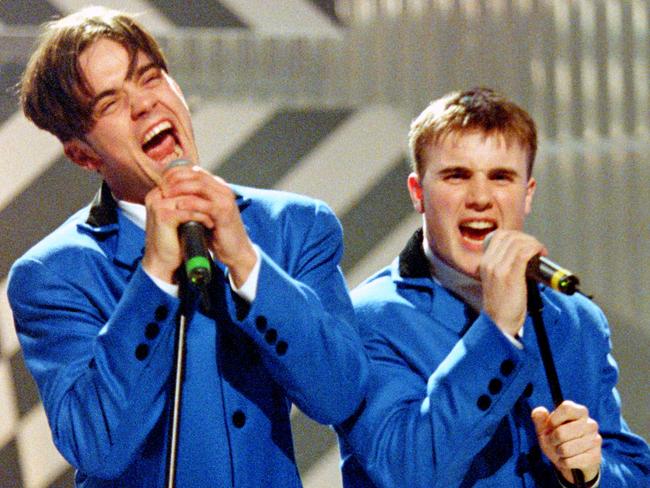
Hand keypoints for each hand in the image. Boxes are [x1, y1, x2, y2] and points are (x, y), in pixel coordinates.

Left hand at [157, 164, 256, 286]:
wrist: (235, 251)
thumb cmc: (217, 233)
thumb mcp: (204, 212)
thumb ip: (193, 200)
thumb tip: (170, 192)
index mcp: (218, 187)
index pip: (195, 171)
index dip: (176, 173)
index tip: (162, 180)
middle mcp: (223, 189)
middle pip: (196, 174)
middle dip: (176, 179)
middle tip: (162, 186)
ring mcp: (225, 200)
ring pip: (199, 185)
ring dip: (180, 188)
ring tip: (166, 195)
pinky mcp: (224, 212)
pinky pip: (204, 203)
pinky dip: (189, 203)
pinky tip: (178, 207)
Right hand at [480, 230, 545, 336]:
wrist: (499, 324)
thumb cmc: (502, 306)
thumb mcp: (497, 281)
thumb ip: (505, 267)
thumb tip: (525, 256)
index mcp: (484, 263)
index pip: (499, 236)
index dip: (517, 236)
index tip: (527, 245)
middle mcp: (489, 263)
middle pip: (510, 236)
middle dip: (527, 238)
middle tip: (537, 249)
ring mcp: (498, 268)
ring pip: (518, 242)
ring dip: (533, 243)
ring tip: (540, 253)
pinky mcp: (510, 275)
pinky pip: (524, 252)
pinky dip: (535, 249)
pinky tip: (541, 255)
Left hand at [532, 401, 601, 483]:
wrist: (571, 461)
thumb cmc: (556, 439)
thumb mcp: (545, 429)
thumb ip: (539, 419)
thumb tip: (539, 411)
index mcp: (578, 411)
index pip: (567, 408)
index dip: (554, 419)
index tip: (550, 425)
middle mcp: (590, 423)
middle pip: (561, 432)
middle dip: (552, 439)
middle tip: (554, 441)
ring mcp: (595, 440)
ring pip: (565, 449)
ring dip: (558, 452)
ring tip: (561, 450)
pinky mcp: (595, 457)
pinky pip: (570, 461)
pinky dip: (563, 462)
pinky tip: (567, 459)